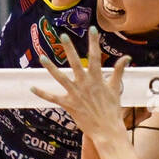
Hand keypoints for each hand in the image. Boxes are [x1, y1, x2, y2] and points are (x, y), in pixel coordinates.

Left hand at [31, 27, 130, 143]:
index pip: (95, 57)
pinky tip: (32, 88)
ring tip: (41, 57)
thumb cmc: (112, 109)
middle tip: (63, 35)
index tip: (92, 29)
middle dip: (69, 48)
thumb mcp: (116, 88)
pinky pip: (52, 98)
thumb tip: (126, 58)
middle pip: (75, 63)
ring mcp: (75, 94)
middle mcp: (85, 84)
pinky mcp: (68, 105)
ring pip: (60, 77)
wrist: (107, 130)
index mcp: (97, 78)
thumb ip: (118, 71)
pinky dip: (42, 93)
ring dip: (50, 67)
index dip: (94, 42)